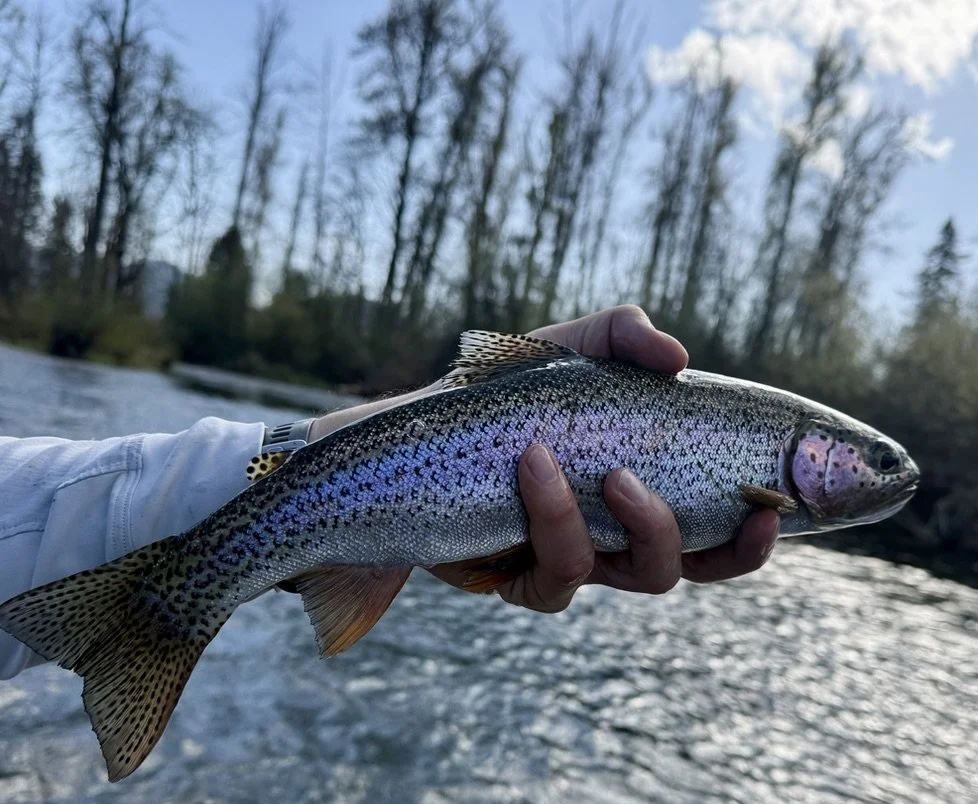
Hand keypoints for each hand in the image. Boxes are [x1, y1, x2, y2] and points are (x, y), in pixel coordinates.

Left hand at [480, 305, 779, 611]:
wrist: (437, 418)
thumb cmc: (519, 387)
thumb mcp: (579, 346)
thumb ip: (629, 336)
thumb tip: (678, 360)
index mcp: (648, 494)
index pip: (719, 537)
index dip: (752, 538)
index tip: (767, 509)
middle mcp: (617, 537)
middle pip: (676, 570)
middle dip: (683, 540)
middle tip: (634, 482)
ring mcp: (574, 559)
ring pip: (626, 577)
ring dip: (613, 521)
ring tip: (573, 465)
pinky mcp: (523, 578)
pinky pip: (557, 578)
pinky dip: (553, 520)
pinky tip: (532, 470)